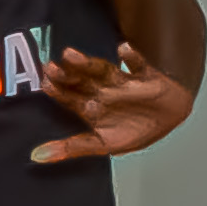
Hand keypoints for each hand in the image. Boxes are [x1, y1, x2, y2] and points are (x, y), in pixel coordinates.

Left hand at [31, 45, 191, 166]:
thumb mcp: (103, 144)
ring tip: (71, 55)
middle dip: (66, 74)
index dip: (57, 91)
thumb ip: (71, 148)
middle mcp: (103, 91)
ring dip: (88, 64)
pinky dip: (132, 58)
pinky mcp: (146, 75)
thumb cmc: (135, 131)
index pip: (69, 97)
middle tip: (51, 66)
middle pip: (81, 80)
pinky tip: (123, 49)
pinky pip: (139, 65)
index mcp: (91, 106)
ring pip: (103, 70)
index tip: (45, 83)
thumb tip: (36, 156)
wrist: (171, 119)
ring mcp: (123, 81)